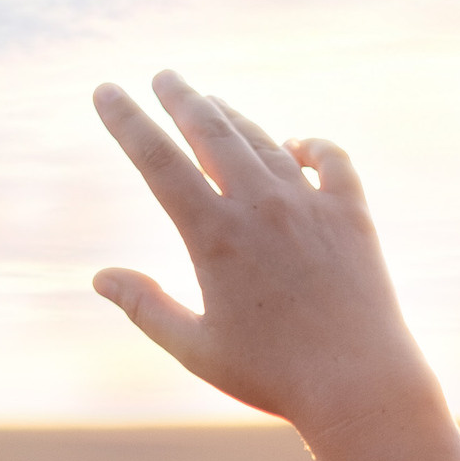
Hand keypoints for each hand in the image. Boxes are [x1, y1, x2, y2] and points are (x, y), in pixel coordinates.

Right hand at [92, 70, 430, 437]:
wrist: (359, 383)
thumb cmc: (272, 376)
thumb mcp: (196, 349)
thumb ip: (146, 307)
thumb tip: (100, 277)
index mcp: (214, 235)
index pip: (158, 160)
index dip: (126, 120)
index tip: (106, 90)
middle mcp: (261, 206)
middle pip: (212, 131)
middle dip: (182, 98)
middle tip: (164, 77)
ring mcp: (310, 204)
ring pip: (264, 141)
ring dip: (234, 118)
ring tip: (213, 104)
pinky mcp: (352, 214)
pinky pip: (330, 160)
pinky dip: (309, 145)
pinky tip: (296, 145)